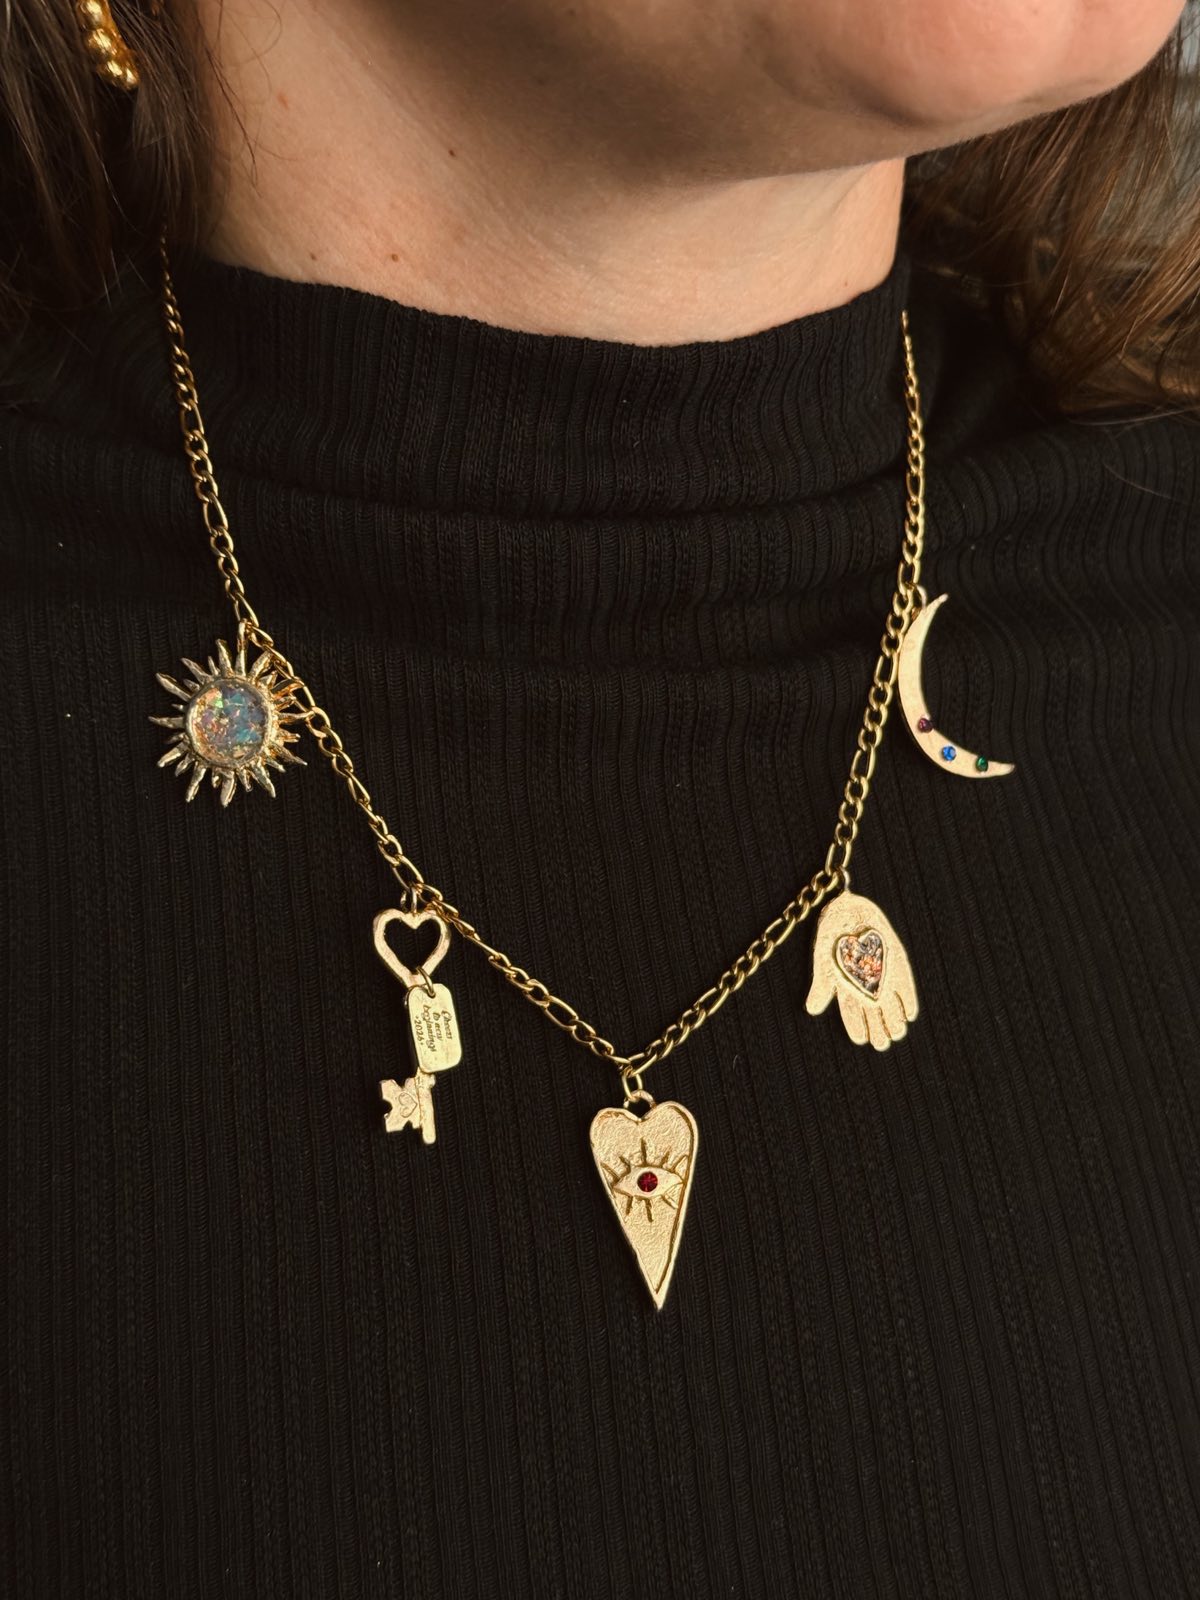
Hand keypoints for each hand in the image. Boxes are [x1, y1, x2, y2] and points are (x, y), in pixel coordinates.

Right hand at [805, 888, 917, 1049]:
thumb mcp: (823, 963)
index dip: (856, 1028)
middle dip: (877, 1028)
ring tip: (897, 1032)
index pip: (851, 1013)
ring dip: (894, 1019)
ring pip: (889, 1004)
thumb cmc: (833, 936)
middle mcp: (864, 984)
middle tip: (882, 1043)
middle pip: (872, 1012)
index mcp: (845, 987)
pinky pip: (904, 987)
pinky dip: (908, 1000)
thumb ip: (821, 988)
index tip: (862, 1040)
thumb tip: (812, 1011)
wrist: (850, 910)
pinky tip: (911, 1014)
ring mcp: (882, 975)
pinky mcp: (897, 965)